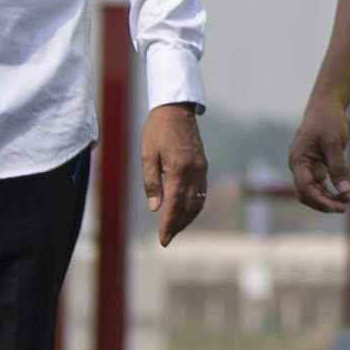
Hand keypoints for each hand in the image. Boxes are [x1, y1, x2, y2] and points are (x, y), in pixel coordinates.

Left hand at [141, 102, 210, 246]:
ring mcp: (201, 168)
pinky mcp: (202, 165)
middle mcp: (194, 171)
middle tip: (167, 238)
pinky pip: (201, 191)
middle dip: (178, 225)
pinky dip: (195, 205)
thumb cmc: (157, 131)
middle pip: (189, 206)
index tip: (163, 239)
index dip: (169, 224)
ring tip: (175, 228)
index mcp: (178, 169)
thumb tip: (155, 208)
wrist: (176, 110)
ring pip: (198, 201)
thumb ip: (151, 182)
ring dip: (188, 218)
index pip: (174, 204)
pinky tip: (185, 211)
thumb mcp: (147, 155)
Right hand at [288, 92, 349, 211]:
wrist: (326, 105)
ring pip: (313, 191)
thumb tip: (345, 191)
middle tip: (343, 208)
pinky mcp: (316, 166)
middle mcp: (299, 166)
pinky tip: (344, 194)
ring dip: (327, 199)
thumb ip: (338, 167)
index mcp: (298, 160)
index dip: (319, 200)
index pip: (304, 188)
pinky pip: (319, 185)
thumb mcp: (333, 142)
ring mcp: (306, 167)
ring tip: (346, 201)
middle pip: (306, 194)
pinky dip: (330, 191)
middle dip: (323, 203)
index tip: (335, 207)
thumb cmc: (327, 120)